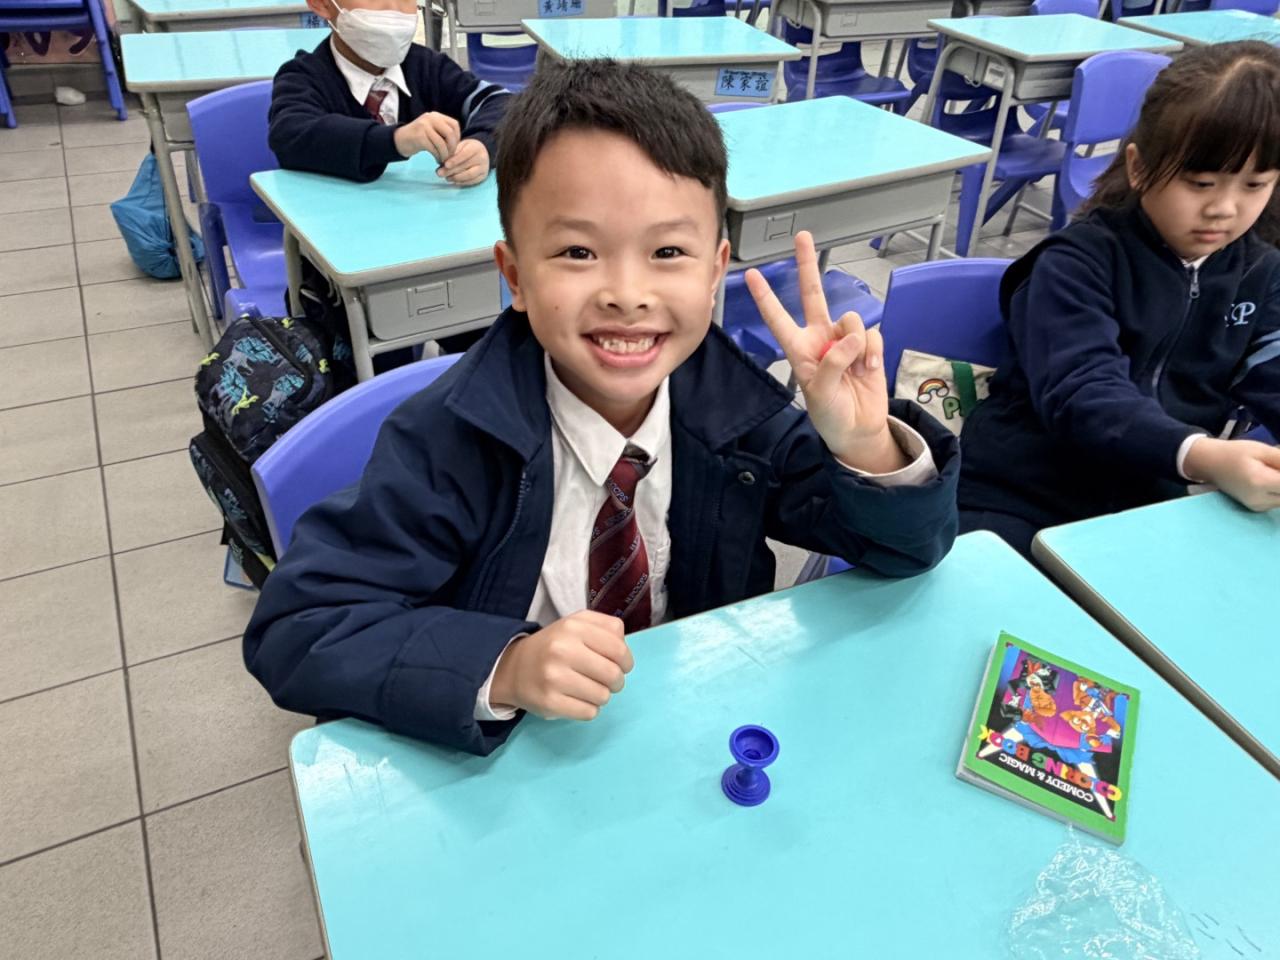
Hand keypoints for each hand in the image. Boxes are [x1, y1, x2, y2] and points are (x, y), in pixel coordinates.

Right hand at [393, 112, 460, 162]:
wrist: (399, 140)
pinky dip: (437, 156)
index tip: (454, 148)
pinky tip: (437, 160)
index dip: (457, 138)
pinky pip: (434, 148)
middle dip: (452, 147)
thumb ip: (443, 131)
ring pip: (442, 143)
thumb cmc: (419, 138)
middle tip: (450, 156)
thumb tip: (458, 142)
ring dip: (445, 154)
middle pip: (450, 133)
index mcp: (436, 116)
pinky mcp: (419, 136)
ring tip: (443, 160)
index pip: (454, 125)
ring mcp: (424, 126)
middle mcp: (430, 118)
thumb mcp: (432, 129)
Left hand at [436, 138, 488, 185]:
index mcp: (476, 147)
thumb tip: (441, 163)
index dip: (455, 160)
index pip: (465, 154)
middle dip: (451, 170)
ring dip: (456, 177)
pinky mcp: (483, 176)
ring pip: (469, 175)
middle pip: (465, 165)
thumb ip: (452, 153)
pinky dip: (462, 182)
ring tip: (447, 178)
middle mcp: (482, 158)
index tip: (445, 165)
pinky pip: (472, 181)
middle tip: (440, 173)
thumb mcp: (460, 146)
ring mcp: (484, 168)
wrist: (481, 152)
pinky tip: (454, 181)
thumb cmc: (467, 149)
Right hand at [488, 611, 633, 720]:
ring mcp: (554, 677)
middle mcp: (563, 650)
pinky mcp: (550, 702)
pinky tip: (577, 699)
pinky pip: (589, 712)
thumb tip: (625, 651)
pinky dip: (588, 709)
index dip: (626, 661)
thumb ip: (607, 628)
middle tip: (609, 681)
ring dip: (601, 695)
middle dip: (617, 681)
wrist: (513, 667)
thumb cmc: (554, 645)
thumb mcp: (577, 624)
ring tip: (588, 688)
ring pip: (603, 696)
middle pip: (613, 675)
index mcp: (573, 627)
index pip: (618, 649)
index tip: (622, 665)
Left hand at [745, 231, 904, 472]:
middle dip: (807, 265)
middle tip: (803, 238)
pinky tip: (868, 369)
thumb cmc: (831, 415)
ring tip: (855, 369)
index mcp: (799, 349)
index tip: (752, 275)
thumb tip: (852, 336)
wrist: (859, 429)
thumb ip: (832, 362)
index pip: (778, 319)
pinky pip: (872, 335)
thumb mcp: (820, 393)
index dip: (766, 297)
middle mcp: (820, 338)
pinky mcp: (867, 345)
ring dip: (856, 343)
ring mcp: (844, 340)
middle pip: (812, 294)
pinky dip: (872, 352)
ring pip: (851, 319)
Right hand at [1183, 437, 1279, 510]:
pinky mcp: (1257, 508)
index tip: (1279, 466)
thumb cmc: (1235, 453)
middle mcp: (1260, 500)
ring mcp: (1258, 507)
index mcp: (1261, 482)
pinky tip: (1272, 478)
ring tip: (1273, 470)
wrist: (1209, 464)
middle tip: (1276, 467)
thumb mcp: (1262, 450)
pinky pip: (1279, 501)